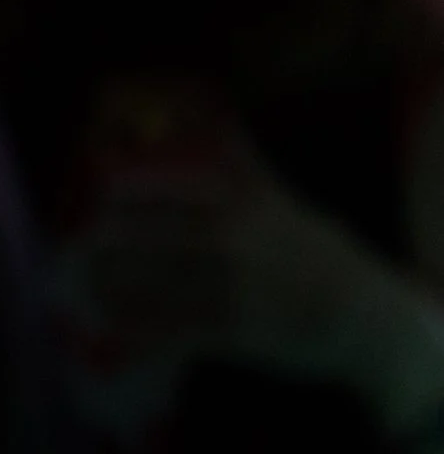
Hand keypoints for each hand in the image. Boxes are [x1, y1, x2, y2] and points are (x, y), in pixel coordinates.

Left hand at [60, 135, 441, 418]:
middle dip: (116, 240)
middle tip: (78, 243)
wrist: (375, 323)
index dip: (137, 192)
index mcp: (252, 207)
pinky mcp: (242, 334)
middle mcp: (243, 244)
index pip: (182, 191)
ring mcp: (242, 289)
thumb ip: (247, 167)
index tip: (100, 191)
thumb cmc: (323, 259)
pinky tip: (112, 327)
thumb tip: (213, 119)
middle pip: (164, 237)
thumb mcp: (290, 205)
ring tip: (83, 282)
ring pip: (164, 284)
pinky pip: (179, 330)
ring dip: (118, 285)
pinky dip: (142, 330)